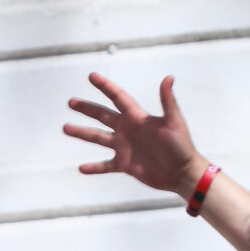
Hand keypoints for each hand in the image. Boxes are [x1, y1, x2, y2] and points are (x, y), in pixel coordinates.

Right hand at [66, 74, 209, 196]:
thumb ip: (168, 100)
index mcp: (138, 117)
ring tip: (65, 128)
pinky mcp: (125, 165)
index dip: (105, 87)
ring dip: (82, 133)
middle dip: (87, 108)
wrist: (184, 173)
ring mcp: (125, 147)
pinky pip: (105, 166)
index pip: (118, 97)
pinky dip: (94, 167)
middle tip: (71, 102)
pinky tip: (81, 168)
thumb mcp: (174, 122)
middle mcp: (128, 130)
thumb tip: (169, 78)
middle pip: (102, 115)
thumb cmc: (182, 147)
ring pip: (98, 138)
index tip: (92, 76)